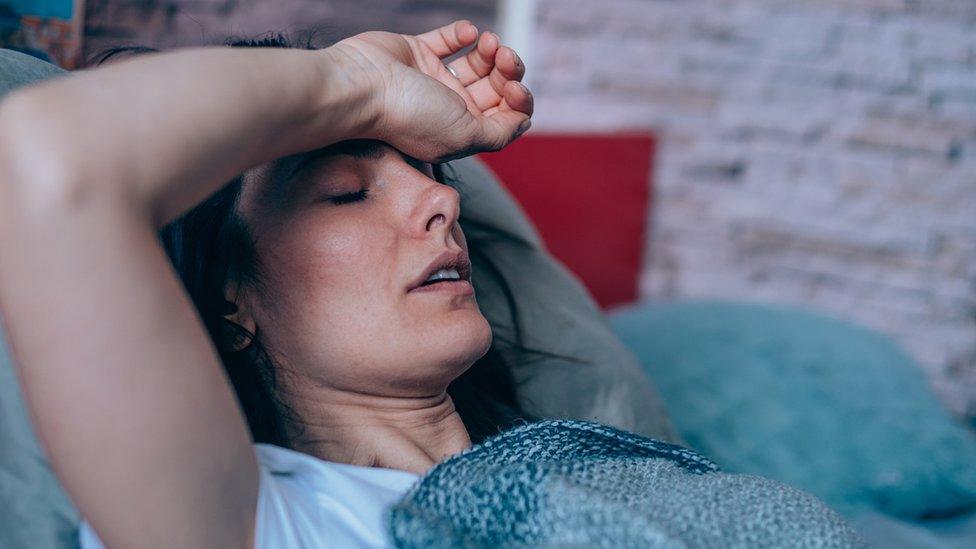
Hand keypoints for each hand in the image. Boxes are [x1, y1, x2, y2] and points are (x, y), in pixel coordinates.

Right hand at [326, 20, 532, 161]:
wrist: (363, 87)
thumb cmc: (410, 116)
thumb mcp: (465, 136)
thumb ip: (499, 133)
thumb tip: (523, 122)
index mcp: (461, 133)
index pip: (504, 117)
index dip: (518, 102)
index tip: (514, 88)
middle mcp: (448, 109)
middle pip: (495, 89)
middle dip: (509, 71)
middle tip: (505, 57)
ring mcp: (433, 80)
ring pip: (478, 63)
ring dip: (492, 51)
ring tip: (489, 42)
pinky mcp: (417, 53)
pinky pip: (450, 40)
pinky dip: (464, 33)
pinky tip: (468, 33)